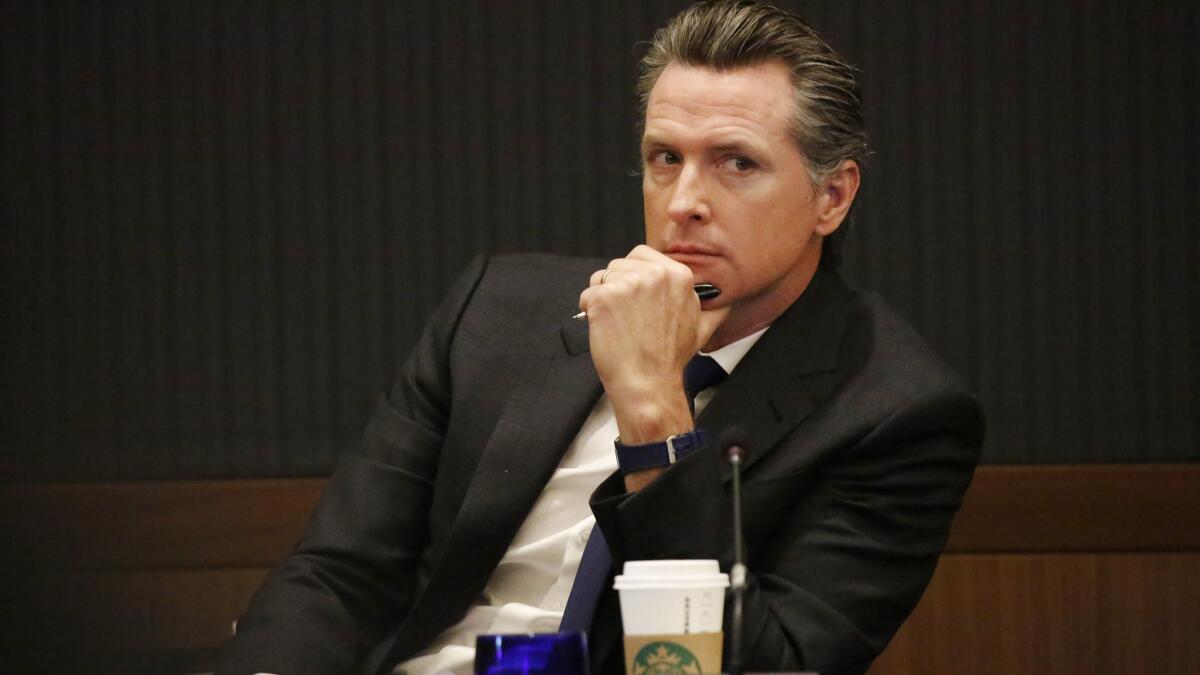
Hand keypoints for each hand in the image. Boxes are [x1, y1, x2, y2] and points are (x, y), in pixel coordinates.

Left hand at [578, 245, 729, 447]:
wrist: (649, 383)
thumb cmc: (670, 358)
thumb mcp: (702, 329)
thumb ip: (715, 309)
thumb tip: (725, 302)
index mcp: (678, 275)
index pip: (641, 254)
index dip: (633, 275)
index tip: (634, 297)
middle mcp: (654, 274)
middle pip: (619, 264)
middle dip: (616, 286)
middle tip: (626, 316)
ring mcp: (628, 284)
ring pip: (600, 277)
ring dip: (602, 298)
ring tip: (617, 323)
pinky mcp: (604, 297)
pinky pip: (587, 295)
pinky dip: (590, 311)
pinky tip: (605, 328)